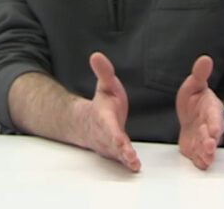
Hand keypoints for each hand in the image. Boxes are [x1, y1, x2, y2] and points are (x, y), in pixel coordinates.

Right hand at [75, 52, 140, 171]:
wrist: (88, 123)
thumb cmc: (102, 104)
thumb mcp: (105, 85)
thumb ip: (104, 72)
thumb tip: (96, 54)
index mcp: (104, 117)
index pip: (108, 125)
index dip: (114, 133)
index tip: (120, 140)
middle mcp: (105, 133)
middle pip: (113, 143)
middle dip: (121, 150)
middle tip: (130, 157)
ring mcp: (109, 145)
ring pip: (116, 154)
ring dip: (124, 159)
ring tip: (133, 164)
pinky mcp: (115, 153)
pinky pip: (120, 159)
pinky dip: (127, 164)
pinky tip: (135, 168)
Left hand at [175, 55, 223, 168]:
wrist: (195, 118)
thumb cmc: (197, 102)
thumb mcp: (196, 85)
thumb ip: (200, 74)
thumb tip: (205, 58)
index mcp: (211, 110)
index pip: (215, 117)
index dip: (214, 123)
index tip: (213, 128)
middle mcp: (210, 127)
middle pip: (212, 136)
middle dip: (211, 141)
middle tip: (209, 146)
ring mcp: (204, 140)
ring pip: (207, 148)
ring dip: (207, 153)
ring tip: (206, 157)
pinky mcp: (196, 150)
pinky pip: (200, 158)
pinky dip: (200, 161)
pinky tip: (200, 162)